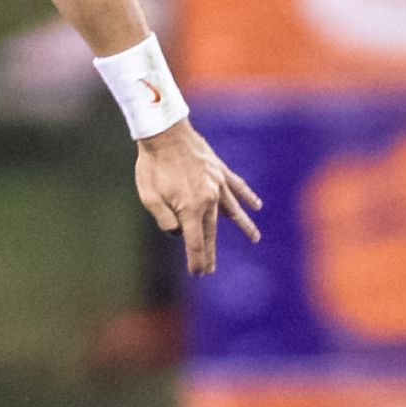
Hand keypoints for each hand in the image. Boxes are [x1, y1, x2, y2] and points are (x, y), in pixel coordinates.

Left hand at [135, 120, 261, 276]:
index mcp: (191, 208)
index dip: (197, 260)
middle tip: (210, 269)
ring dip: (243, 226)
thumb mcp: (148, 196)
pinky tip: (257, 205)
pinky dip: (247, 196)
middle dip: (210, 252)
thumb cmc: (153, 165)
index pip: (195, 242)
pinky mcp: (219, 170)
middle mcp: (209, 199)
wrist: (164, 132)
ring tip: (255, 239)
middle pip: (211, 231)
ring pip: (232, 210)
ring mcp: (217, 184)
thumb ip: (164, 219)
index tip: (198, 274)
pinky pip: (236, 186)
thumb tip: (177, 233)